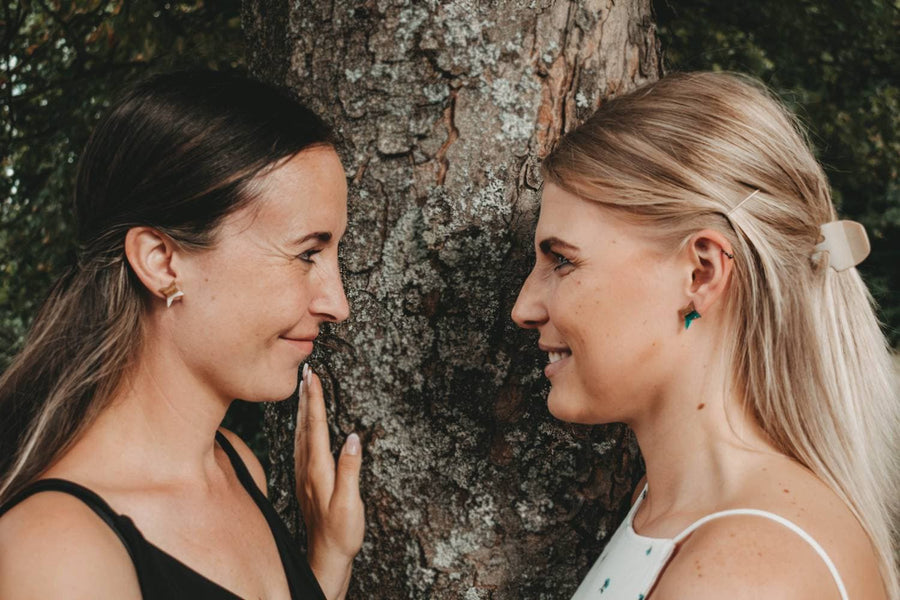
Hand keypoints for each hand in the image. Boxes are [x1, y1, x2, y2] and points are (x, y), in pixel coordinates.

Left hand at [294, 364, 364, 599]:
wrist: (325, 555)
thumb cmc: (341, 531)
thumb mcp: (350, 502)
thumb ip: (350, 470)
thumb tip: (353, 438)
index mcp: (318, 469)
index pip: (316, 427)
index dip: (315, 401)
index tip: (314, 377)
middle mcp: (307, 468)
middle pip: (304, 424)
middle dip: (305, 397)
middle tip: (306, 372)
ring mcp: (303, 473)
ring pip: (300, 432)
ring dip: (301, 409)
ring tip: (304, 389)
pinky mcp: (305, 479)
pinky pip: (300, 443)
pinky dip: (301, 426)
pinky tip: (302, 423)